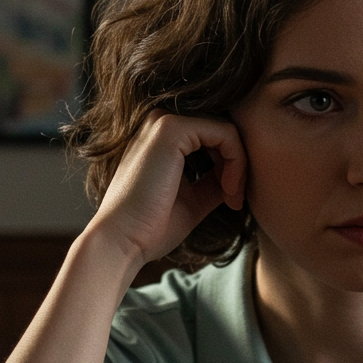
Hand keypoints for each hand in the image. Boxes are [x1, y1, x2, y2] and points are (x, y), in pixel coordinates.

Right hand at [92, 111, 247, 268]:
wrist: (122, 241)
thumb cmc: (151, 227)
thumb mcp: (193, 199)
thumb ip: (214, 182)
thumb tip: (240, 174)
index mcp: (161, 138)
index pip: (213, 138)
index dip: (232, 166)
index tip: (233, 201)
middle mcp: (160, 122)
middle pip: (222, 131)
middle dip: (238, 165)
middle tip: (235, 200)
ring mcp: (163, 121)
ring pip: (227, 130)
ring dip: (239, 164)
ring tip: (233, 197)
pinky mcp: (171, 128)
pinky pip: (225, 132)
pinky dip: (236, 161)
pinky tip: (229, 189)